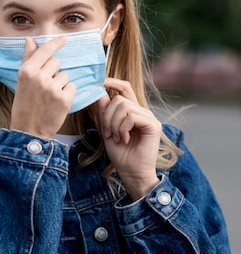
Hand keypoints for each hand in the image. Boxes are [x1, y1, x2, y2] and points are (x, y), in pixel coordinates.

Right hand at [10, 36, 75, 137]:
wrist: (28, 130)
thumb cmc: (24, 105)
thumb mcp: (21, 81)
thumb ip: (27, 59)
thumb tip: (30, 40)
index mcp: (26, 71)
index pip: (45, 50)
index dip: (56, 43)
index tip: (64, 39)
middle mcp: (39, 77)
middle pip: (57, 62)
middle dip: (54, 71)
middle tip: (45, 86)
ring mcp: (52, 87)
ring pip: (65, 75)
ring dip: (60, 84)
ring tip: (49, 97)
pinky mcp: (64, 98)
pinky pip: (71, 86)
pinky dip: (67, 94)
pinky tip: (57, 102)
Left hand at [98, 78, 161, 198]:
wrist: (131, 172)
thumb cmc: (120, 153)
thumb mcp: (107, 129)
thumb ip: (105, 112)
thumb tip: (101, 93)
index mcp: (132, 111)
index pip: (125, 88)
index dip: (113, 82)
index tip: (101, 82)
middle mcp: (142, 112)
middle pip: (119, 99)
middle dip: (107, 116)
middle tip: (108, 133)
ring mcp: (149, 117)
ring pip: (123, 106)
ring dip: (113, 123)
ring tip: (116, 137)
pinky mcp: (153, 125)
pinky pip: (131, 117)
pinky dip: (122, 128)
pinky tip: (125, 139)